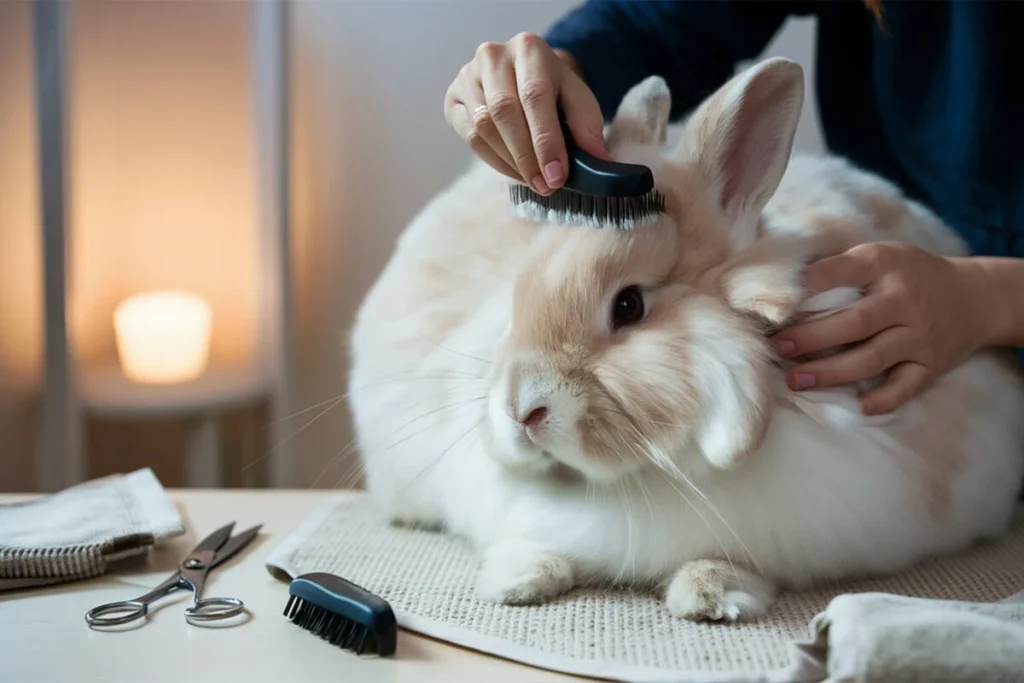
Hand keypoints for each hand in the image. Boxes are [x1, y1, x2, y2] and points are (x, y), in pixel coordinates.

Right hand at [444, 33, 608, 194]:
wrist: (524, 72)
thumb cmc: (554, 88)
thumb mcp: (578, 97)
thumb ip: (587, 126)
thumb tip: (598, 160)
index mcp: (529, 49)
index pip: (534, 96)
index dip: (545, 141)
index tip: (556, 176)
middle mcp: (493, 56)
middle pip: (504, 112)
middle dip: (526, 157)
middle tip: (545, 186)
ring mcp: (467, 76)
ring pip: (483, 128)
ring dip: (510, 163)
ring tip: (533, 180)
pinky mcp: (453, 98)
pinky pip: (469, 137)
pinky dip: (493, 161)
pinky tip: (514, 170)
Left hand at [770, 242, 995, 414]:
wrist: (975, 297)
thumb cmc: (907, 274)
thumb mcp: (879, 255)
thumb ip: (839, 267)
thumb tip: (781, 283)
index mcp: (885, 265)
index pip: (846, 270)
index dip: (813, 281)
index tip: (778, 296)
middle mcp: (903, 301)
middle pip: (855, 323)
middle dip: (812, 337)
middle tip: (777, 346)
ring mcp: (918, 336)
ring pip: (872, 358)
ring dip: (831, 372)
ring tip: (796, 380)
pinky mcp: (930, 365)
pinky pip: (905, 387)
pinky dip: (882, 400)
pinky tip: (856, 407)